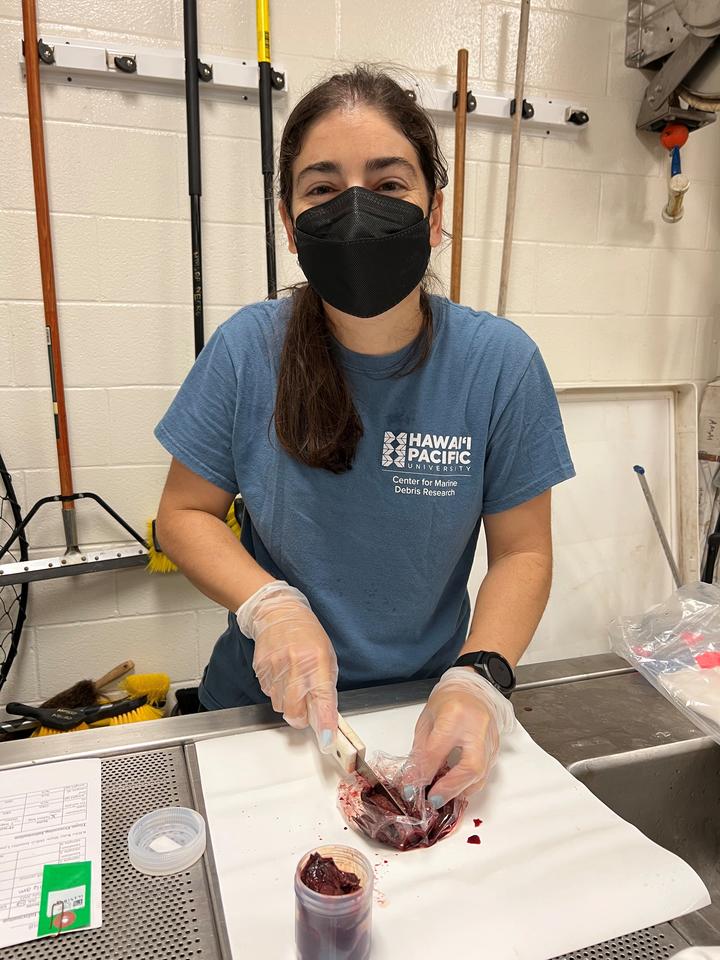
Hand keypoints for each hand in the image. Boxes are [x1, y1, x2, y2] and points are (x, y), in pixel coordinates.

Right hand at [236, 581, 337, 751]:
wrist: (279, 613)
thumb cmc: (307, 633)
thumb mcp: (326, 656)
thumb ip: (326, 686)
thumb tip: (326, 715)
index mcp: (317, 660)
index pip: (323, 698)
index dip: (324, 722)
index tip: (327, 740)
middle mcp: (295, 665)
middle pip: (295, 711)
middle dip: (302, 718)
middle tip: (307, 711)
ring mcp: (275, 667)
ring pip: (280, 706)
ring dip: (289, 703)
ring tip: (293, 684)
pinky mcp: (261, 669)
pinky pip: (269, 694)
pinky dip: (276, 692)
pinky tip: (282, 675)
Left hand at [406, 667, 514, 805]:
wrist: (471, 688)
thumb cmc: (447, 701)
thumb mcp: (427, 720)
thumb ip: (421, 750)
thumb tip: (414, 779)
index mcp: (454, 714)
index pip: (437, 750)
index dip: (423, 773)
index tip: (411, 789)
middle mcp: (477, 727)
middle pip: (470, 766)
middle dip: (450, 788)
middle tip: (433, 801)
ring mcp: (490, 738)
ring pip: (481, 774)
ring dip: (460, 790)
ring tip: (442, 797)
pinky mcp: (496, 748)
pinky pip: (485, 774)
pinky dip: (469, 785)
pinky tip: (455, 789)